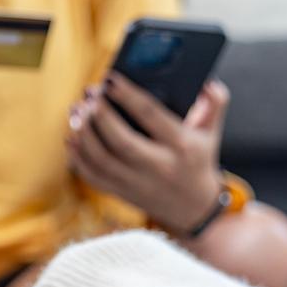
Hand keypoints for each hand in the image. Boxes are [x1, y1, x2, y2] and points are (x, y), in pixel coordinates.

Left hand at [65, 72, 228, 234]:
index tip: (109, 78)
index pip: (151, 116)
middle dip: (99, 115)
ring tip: (76, 110)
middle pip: (121, 141)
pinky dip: (77, 157)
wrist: (194, 208)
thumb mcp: (212, 131)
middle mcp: (160, 168)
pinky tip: (72, 136)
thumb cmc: (198, 159)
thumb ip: (214, 102)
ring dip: (83, 134)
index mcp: (182, 146)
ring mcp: (138, 184)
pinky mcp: (122, 194)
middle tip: (88, 94)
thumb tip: (205, 80)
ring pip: (102, 160)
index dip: (127, 95)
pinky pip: (93, 177)